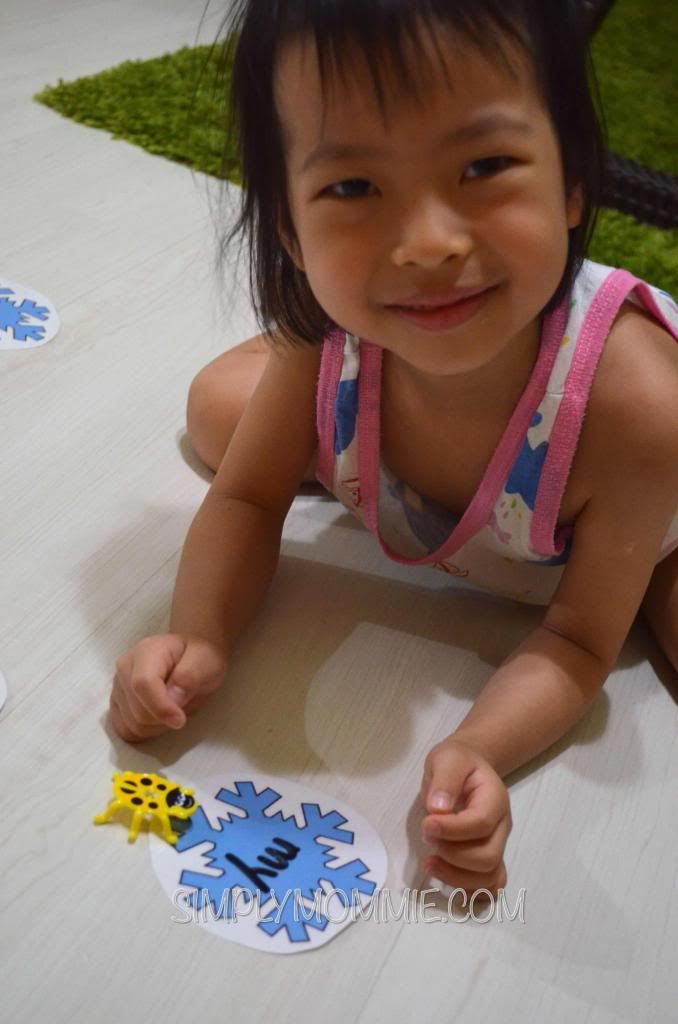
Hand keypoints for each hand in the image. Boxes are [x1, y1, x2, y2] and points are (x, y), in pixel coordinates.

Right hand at [110, 634, 227, 741]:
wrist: (192, 654)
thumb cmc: (200, 655)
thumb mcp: (205, 660)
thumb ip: (189, 678)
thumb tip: (172, 700)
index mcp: (147, 651)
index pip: (142, 685)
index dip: (161, 708)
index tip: (180, 720)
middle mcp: (125, 668)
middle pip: (137, 711)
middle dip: (164, 719)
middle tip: (184, 708)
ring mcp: (118, 686)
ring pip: (131, 725)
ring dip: (157, 726)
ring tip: (174, 708)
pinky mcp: (117, 703)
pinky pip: (126, 730)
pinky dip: (146, 731)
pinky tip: (161, 718)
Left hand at [419, 736, 511, 896]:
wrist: (468, 766)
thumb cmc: (457, 762)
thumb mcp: (447, 759)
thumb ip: (444, 780)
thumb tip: (438, 809)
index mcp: (495, 798)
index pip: (480, 823)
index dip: (452, 830)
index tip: (427, 824)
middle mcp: (502, 826)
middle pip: (488, 856)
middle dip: (452, 854)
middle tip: (427, 837)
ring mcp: (498, 844)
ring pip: (489, 877)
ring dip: (456, 877)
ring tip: (429, 862)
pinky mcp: (489, 858)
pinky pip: (488, 885)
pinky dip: (468, 889)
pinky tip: (444, 876)